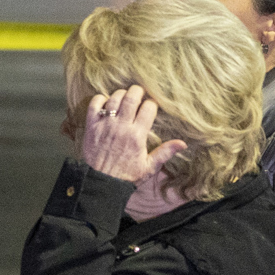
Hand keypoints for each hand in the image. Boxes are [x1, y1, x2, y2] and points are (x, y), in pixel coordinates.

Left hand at [79, 87, 188, 220]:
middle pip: (131, 98)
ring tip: (124, 98)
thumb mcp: (149, 167)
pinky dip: (100, 99)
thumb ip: (165, 153)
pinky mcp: (91, 127)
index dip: (151, 104)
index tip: (151, 107)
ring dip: (121, 94)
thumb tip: (183, 144)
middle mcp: (121, 127)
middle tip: (139, 94)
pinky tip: (106, 102)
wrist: (102, 183)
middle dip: (138, 91)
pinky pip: (94, 105)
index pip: (148, 108)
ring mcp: (105, 126)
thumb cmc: (127, 176)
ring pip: (114, 99)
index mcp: (137, 136)